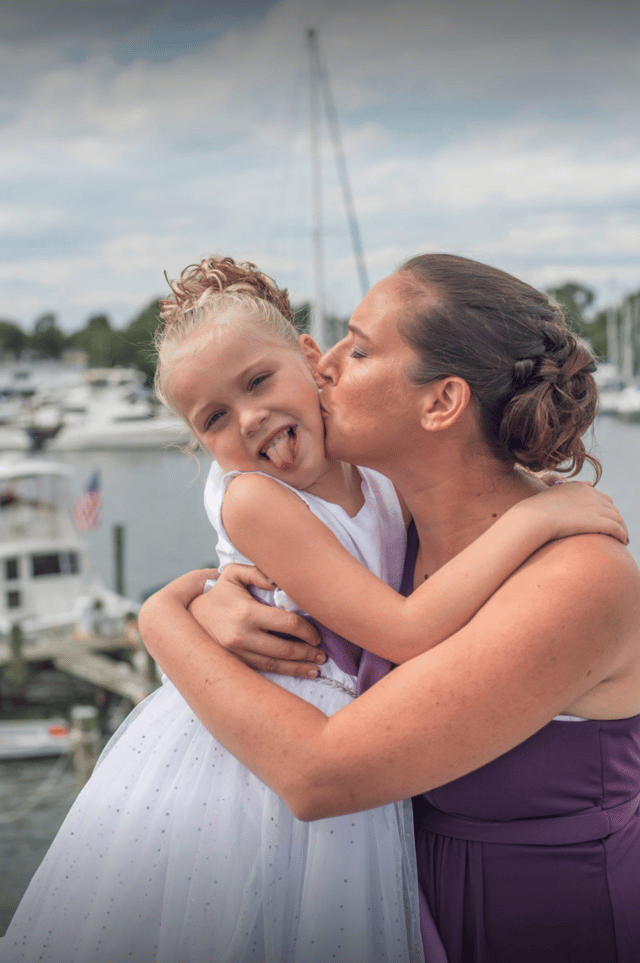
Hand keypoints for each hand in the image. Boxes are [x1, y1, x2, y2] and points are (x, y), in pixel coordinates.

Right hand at [189, 565, 324, 676]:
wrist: (188, 614)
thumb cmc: (218, 591)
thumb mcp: (234, 573)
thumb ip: (259, 573)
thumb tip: (281, 582)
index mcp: (247, 613)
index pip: (287, 624)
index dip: (307, 630)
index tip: (317, 633)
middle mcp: (242, 636)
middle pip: (285, 649)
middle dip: (308, 652)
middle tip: (323, 653)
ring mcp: (238, 653)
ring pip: (276, 665)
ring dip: (299, 667)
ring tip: (317, 667)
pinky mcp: (235, 663)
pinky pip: (263, 671)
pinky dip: (284, 673)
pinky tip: (301, 673)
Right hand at [527, 481, 628, 543]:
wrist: (535, 517)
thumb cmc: (538, 508)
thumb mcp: (552, 491)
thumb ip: (564, 486)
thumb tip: (580, 484)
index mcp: (581, 488)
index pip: (602, 498)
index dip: (605, 509)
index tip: (604, 520)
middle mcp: (592, 495)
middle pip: (611, 508)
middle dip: (615, 519)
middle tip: (614, 530)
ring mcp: (596, 508)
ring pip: (617, 518)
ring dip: (621, 528)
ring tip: (621, 538)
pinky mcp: (599, 522)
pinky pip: (617, 529)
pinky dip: (622, 535)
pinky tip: (622, 542)